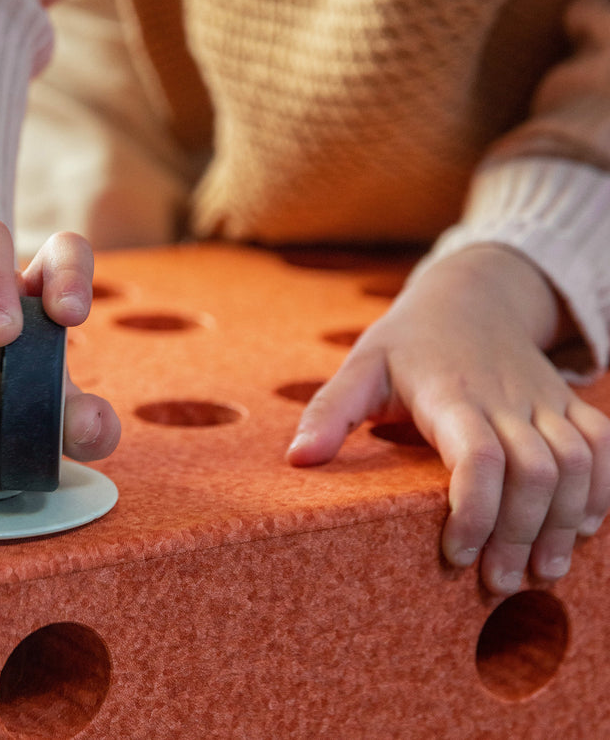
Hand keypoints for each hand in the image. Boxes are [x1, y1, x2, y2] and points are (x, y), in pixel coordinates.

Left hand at [287, 245, 609, 594]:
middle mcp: (503, 397)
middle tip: (496, 582)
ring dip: (565, 523)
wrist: (471, 295)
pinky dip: (602, 491)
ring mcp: (542, 400)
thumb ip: (330, 411)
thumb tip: (297, 460)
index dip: (475, 511)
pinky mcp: (568, 403)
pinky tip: (580, 530)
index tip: (455, 554)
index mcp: (448, 393)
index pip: (478, 455)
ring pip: (576, 463)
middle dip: (520, 535)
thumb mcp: (361, 366)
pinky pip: (603, 446)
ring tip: (540, 573)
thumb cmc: (408, 341)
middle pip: (534, 472)